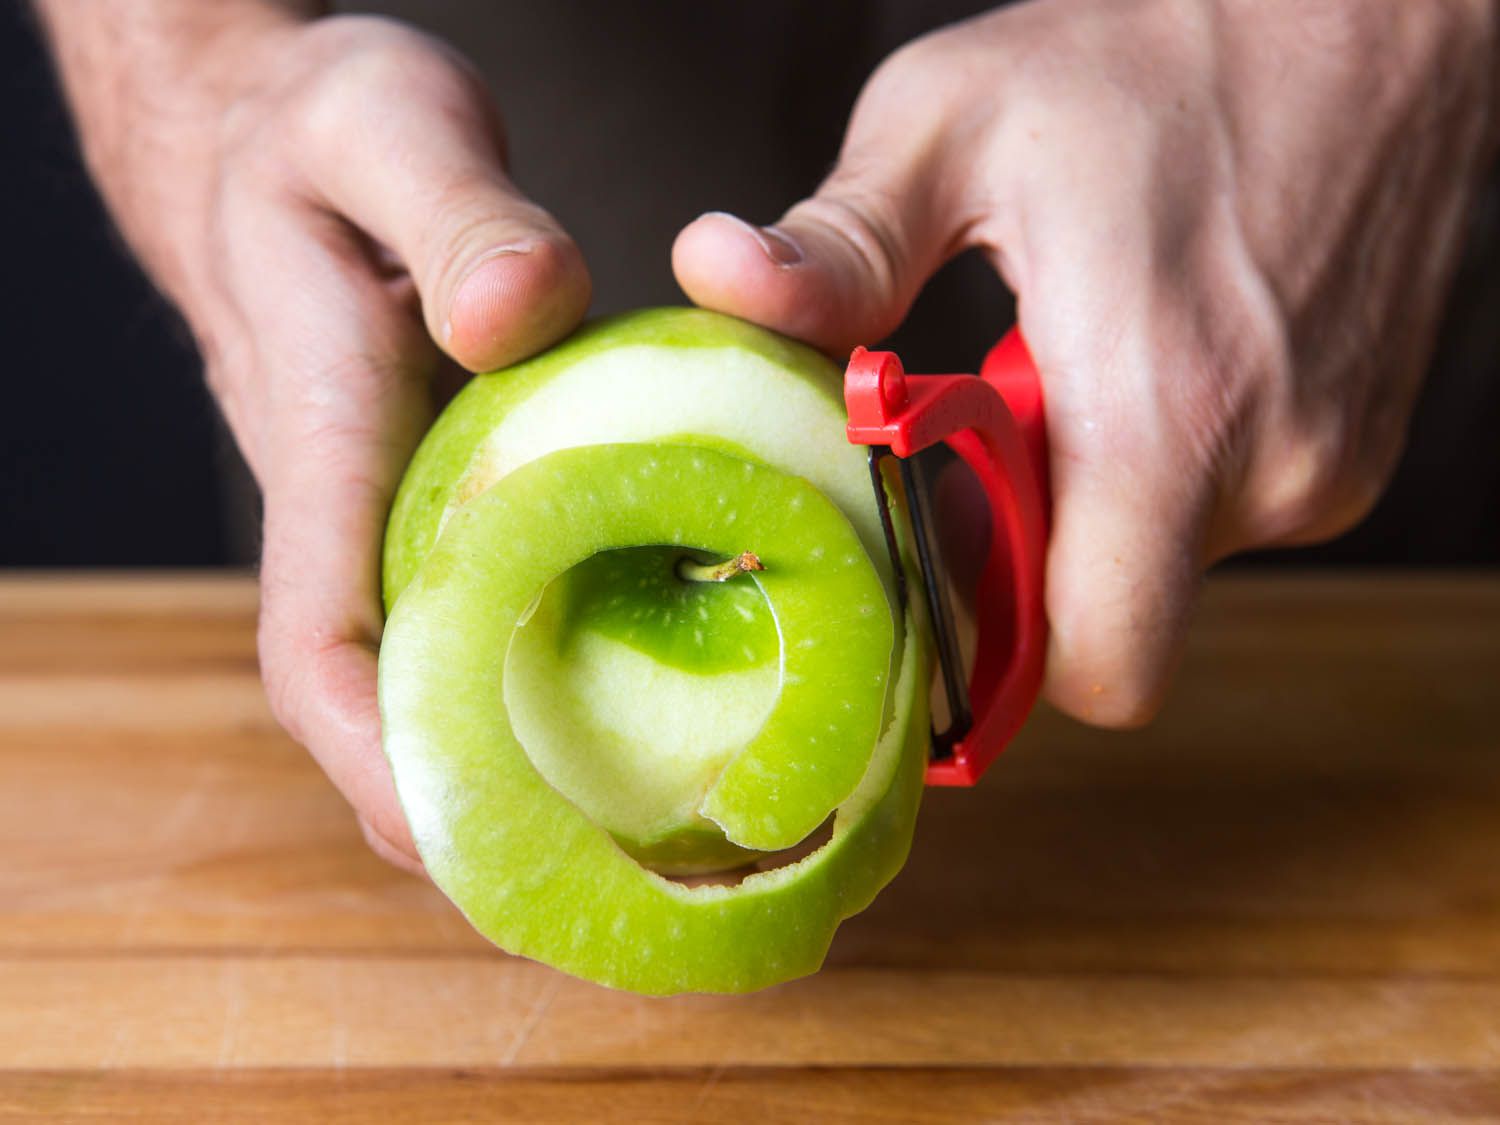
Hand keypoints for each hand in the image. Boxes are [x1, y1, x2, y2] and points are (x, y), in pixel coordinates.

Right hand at [38, 1, 590, 866]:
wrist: (268, 128)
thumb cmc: (319, 126)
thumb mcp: (386, 123)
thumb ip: (455, 213)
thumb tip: (524, 316)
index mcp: (329, 435)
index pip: (318, 638)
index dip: (373, 757)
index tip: (455, 838)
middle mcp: (351, 501)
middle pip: (380, 699)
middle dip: (460, 807)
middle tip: (593, 886)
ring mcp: (387, 504)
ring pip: (432, 666)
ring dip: (506, 763)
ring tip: (632, 837)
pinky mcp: (430, 485)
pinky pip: (477, 603)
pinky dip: (536, 670)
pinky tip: (631, 696)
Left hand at [675, 0, 1496, 725]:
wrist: (1368, 9)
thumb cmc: (1166, 47)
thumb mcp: (958, 123)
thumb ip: (842, 243)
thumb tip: (717, 274)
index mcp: (1161, 410)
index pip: (1096, 665)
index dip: (1001, 651)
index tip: (938, 563)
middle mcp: (1270, 464)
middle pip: (1110, 620)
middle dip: (1030, 556)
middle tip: (990, 429)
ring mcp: (1330, 463)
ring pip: (1164, 569)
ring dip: (1097, 500)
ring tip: (1079, 361)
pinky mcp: (1355, 448)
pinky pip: (1226, 514)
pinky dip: (1166, 467)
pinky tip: (1146, 358)